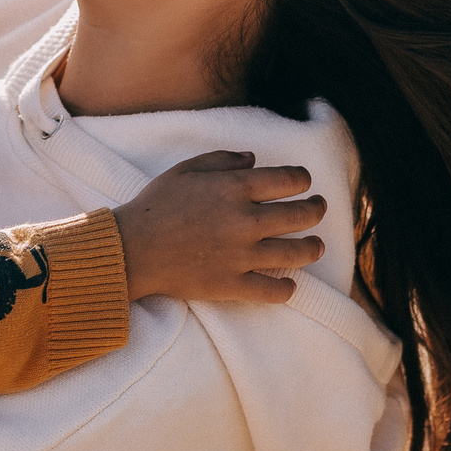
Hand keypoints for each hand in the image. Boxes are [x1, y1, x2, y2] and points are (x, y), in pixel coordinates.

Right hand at [112, 150, 325, 303]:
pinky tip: (290, 284)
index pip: (289, 180)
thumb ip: (221, 159)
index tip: (304, 182)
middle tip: (319, 209)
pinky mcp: (232, 284)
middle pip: (300, 215)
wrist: (132, 249)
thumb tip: (254, 159)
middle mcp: (244, 220)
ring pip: (295, 253)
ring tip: (316, 246)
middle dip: (316, 210)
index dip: (303, 179)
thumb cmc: (155, 205)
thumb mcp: (185, 170)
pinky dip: (286, 289)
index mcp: (234, 188)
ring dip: (312, 248)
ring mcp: (241, 255)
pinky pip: (272, 291)